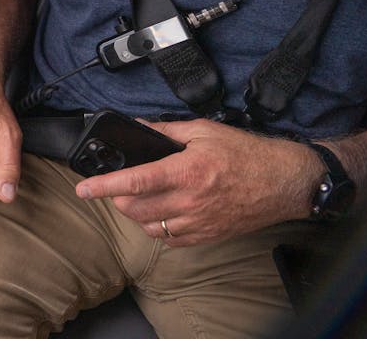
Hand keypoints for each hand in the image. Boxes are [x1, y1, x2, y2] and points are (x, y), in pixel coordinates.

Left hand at [73, 118, 320, 245]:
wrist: (284, 182)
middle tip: (119, 186)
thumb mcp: (204, 131)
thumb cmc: (247, 153)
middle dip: (118, 199)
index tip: (82, 189)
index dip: (103, 186)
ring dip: (137, 215)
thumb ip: (165, 129)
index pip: (134, 182)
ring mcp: (198, 222)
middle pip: (135, 209)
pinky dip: (159, 229)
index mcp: (186, 171)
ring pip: (150, 228)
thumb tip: (136, 125)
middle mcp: (189, 201)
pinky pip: (171, 240)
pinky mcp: (207, 236)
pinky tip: (163, 213)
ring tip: (140, 199)